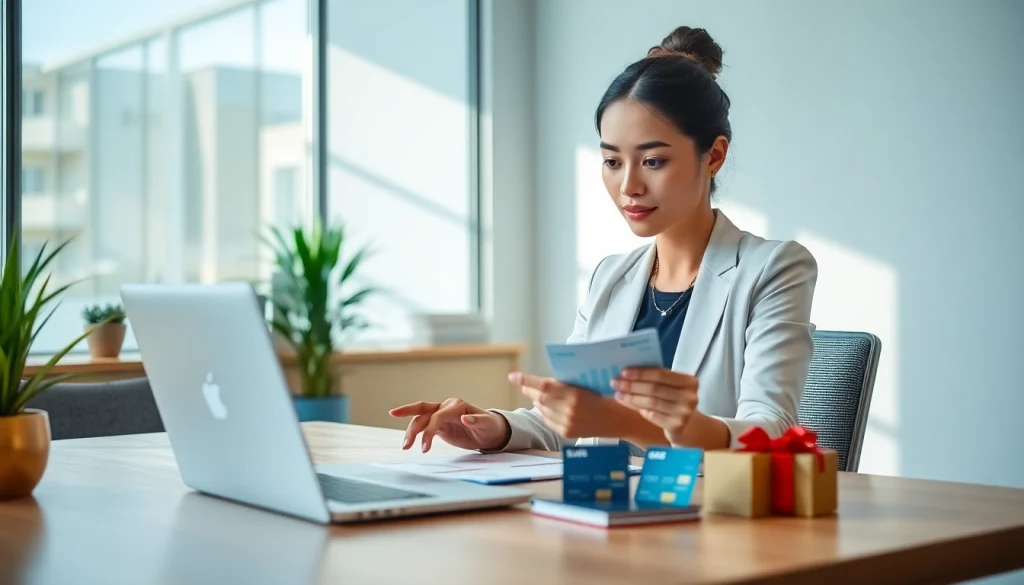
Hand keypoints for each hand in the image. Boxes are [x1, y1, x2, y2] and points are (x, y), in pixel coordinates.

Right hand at [388, 399, 510, 452]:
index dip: (429, 430)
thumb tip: (464, 418)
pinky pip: (424, 427)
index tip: (425, 447)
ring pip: (421, 419)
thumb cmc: (491, 426)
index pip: (437, 415)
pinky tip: (409, 443)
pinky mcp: (440, 426)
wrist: (491, 432)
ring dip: (411, 431)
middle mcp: (446, 407)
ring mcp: (441, 416)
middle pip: (422, 410)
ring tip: (405, 447)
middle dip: (409, 418)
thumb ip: (476, 420)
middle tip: (400, 431)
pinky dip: (416, 434)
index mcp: (456, 405)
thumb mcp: (487, 424)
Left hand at [510, 372, 629, 438]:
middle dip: (530, 390)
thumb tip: (543, 382)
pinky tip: (551, 407)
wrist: (621, 419)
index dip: (526, 381)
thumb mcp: (587, 384)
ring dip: (538, 401)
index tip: (513, 376)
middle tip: (524, 383)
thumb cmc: (607, 395)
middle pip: (539, 398)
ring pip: (542, 410)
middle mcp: (569, 411)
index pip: (544, 386)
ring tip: (542, 395)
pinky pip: (548, 420)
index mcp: (575, 394)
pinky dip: (546, 412)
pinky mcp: (567, 433)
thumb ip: (566, 384)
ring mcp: (567, 424)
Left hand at [611, 367, 698, 444]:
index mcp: (690, 381)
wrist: (689, 427)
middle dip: (632, 385)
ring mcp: (684, 413)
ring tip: (617, 393)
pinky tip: (626, 403)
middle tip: (615, 382)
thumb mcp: (672, 388)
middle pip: (654, 388)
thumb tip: (627, 373)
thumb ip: (656, 380)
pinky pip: (651, 415)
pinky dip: (636, 408)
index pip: (661, 374)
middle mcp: (689, 396)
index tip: (623, 371)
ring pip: (651, 402)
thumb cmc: (675, 402)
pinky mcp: (676, 426)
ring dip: (631, 397)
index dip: (641, 372)